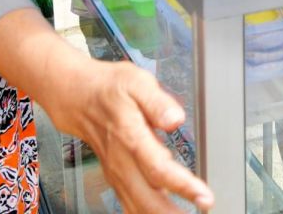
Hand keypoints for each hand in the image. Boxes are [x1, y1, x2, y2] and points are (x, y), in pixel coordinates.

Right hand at [65, 61, 213, 212]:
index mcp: (129, 135)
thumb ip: (157, 102)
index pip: (158, 169)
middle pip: (147, 198)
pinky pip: (130, 204)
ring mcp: (116, 172)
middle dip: (174, 212)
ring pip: (137, 206)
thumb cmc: (110, 88)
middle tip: (204, 207)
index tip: (204, 196)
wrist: (78, 96)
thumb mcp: (136, 81)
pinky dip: (145, 213)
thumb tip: (175, 119)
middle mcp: (120, 160)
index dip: (182, 186)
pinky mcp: (115, 177)